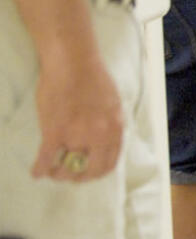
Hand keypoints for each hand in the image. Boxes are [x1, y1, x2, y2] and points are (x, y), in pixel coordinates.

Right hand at [32, 55, 122, 180]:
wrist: (73, 62)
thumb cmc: (93, 78)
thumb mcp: (112, 105)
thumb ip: (108, 125)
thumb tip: (102, 141)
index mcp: (116, 128)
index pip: (109, 162)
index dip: (96, 172)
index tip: (86, 172)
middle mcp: (100, 135)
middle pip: (91, 170)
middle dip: (78, 177)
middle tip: (68, 175)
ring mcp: (77, 135)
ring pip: (67, 167)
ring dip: (58, 173)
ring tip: (52, 170)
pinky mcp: (55, 132)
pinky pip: (46, 159)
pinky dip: (40, 169)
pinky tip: (36, 172)